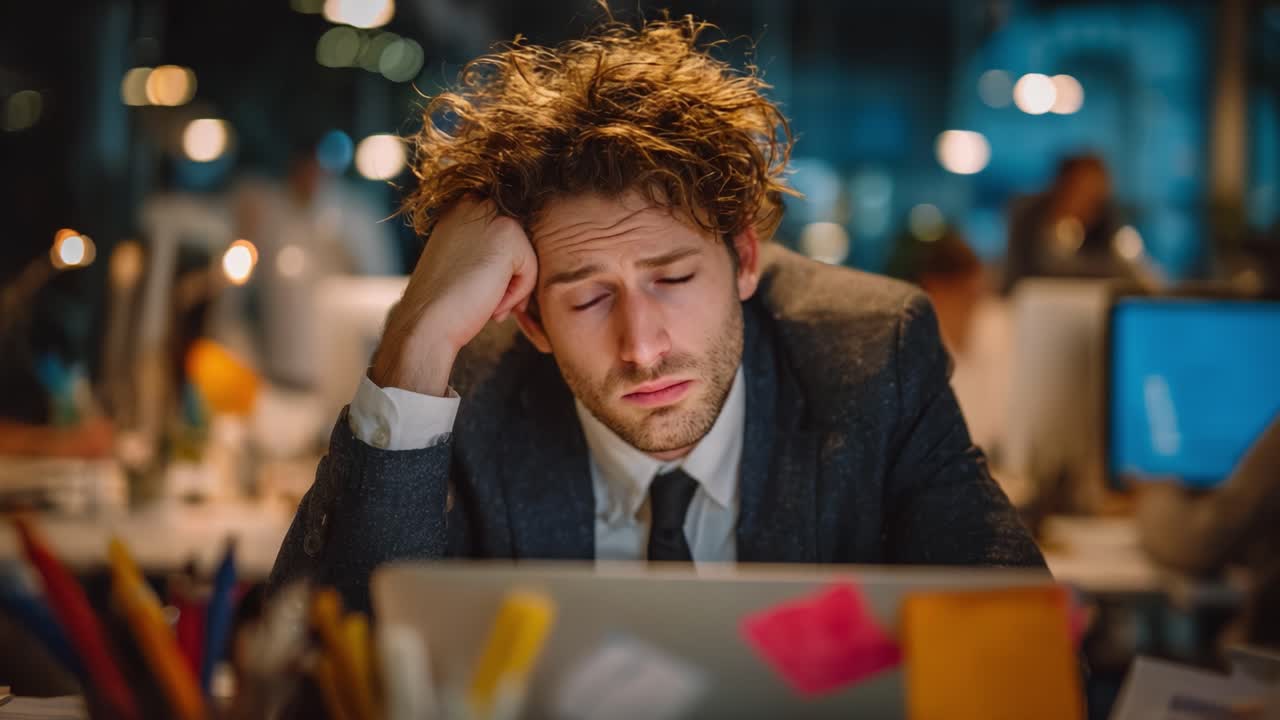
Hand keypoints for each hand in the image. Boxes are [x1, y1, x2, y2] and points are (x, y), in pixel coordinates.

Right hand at [371, 198, 536, 395]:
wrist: (426, 323)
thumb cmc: (442, 303)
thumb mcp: (461, 263)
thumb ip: (484, 249)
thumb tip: (515, 258)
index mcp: (459, 209)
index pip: (502, 240)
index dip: (496, 272)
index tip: (475, 291)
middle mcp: (473, 204)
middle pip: (517, 247)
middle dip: (507, 278)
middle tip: (485, 302)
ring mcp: (490, 215)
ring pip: (525, 259)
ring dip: (512, 289)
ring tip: (486, 305)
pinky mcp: (508, 234)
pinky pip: (531, 270)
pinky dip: (517, 295)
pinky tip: (491, 304)